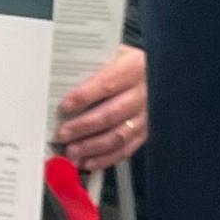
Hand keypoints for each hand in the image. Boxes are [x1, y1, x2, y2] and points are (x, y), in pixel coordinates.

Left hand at [57, 45, 148, 166]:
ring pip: (118, 136)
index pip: (106, 85)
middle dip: (83, 127)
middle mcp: (142, 94)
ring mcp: (146, 116)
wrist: (157, 70)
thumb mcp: (114, 56)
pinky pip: (127, 149)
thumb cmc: (127, 63)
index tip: (65, 106)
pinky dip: (106, 158)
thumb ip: (94, 70)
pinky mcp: (146, 132)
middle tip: (62, 134)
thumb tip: (62, 86)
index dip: (84, 97)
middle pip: (110, 114)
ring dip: (92, 147)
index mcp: (132, 70)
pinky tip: (88, 163)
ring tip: (72, 152)